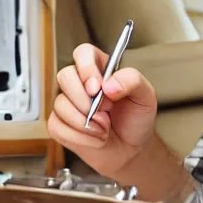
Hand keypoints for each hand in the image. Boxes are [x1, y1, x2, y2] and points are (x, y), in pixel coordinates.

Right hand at [47, 42, 157, 178]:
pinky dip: (79, 137)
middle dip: (84, 100)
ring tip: (104, 129)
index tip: (97, 88)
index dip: (86, 68)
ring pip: (60, 105)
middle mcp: (80, 82)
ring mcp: (67, 102)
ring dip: (86, 124)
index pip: (83, 53)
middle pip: (65, 76)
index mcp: (100, 68)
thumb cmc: (136, 118)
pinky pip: (56, 126)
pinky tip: (94, 138)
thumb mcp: (145, 96)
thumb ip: (132, 81)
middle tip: (105, 113)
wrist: (130, 149)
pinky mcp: (59, 123)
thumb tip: (109, 85)